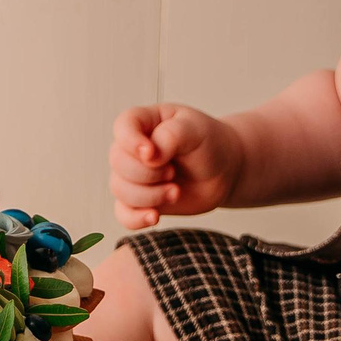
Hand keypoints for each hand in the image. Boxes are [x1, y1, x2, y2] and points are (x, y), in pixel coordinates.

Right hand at [108, 104, 241, 228]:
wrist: (223, 170)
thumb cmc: (208, 143)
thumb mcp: (194, 130)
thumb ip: (170, 136)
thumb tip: (148, 157)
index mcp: (143, 122)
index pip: (123, 126)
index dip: (131, 142)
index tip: (152, 154)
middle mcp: (132, 149)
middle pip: (118, 162)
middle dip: (148, 173)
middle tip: (173, 173)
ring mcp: (133, 176)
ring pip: (120, 190)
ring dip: (150, 196)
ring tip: (176, 192)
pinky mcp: (140, 201)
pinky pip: (123, 214)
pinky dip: (136, 218)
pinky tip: (154, 217)